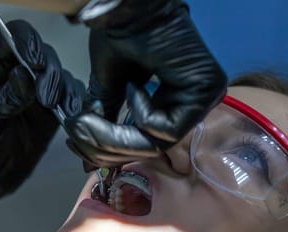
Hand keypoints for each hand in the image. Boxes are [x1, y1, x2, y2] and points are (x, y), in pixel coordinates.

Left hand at [0, 20, 84, 231]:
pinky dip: (76, 105)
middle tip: (46, 100)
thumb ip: (5, 97)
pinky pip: (72, 100)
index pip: (13, 39)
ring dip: (66, 92)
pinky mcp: (53, 114)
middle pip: (44, 56)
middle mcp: (18, 77)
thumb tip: (23, 74)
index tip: (35, 64)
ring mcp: (38, 95)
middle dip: (50, 74)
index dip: (28, 44)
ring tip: (61, 111)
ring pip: (62, 77)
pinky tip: (71, 116)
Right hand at [64, 0, 226, 169]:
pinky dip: (141, 113)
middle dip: (110, 147)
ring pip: (157, 144)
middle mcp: (191, 107)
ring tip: (94, 115)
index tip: (80, 146)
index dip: (112, 152)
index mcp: (173, 104)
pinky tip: (133, 87)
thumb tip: (87, 160)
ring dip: (118, 135)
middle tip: (81, 131)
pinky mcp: (207, 92)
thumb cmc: (123, 38)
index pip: (146, 145)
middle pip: (151, 150)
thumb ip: (106, 122)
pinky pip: (167, 128)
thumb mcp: (109, 89)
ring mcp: (203, 101)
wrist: (131, 4)